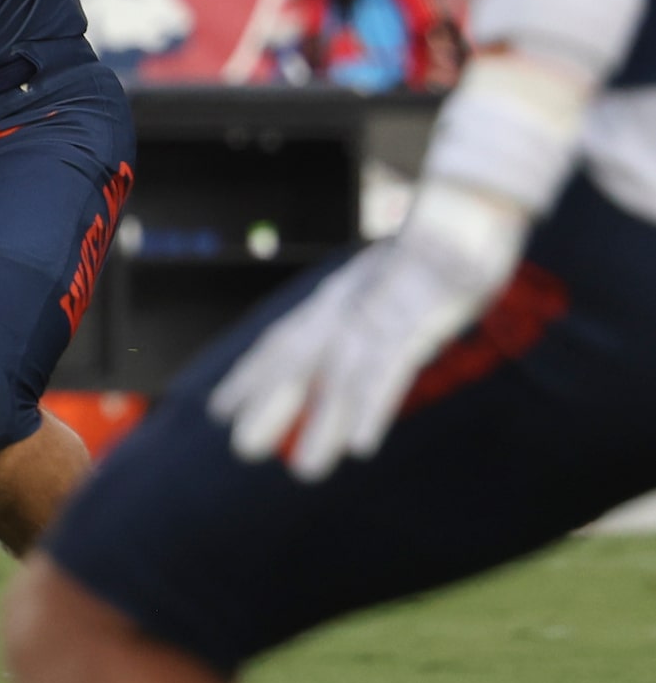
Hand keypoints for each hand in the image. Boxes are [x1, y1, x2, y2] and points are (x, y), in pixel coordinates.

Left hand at [208, 181, 529, 480]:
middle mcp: (343, 307)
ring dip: (322, 424)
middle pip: (298, 361)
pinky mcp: (417, 323)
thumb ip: (357, 316)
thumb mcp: (379, 286)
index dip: (249, 375)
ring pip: (341, 378)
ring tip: (306, 471)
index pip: (280, 340)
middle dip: (268, 404)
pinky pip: (389, 371)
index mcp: (334, 299)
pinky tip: (360, 445)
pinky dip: (372, 407)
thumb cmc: (426, 254)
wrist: (464, 211)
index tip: (219, 410)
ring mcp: (378, 315)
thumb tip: (338, 350)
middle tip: (242, 450)